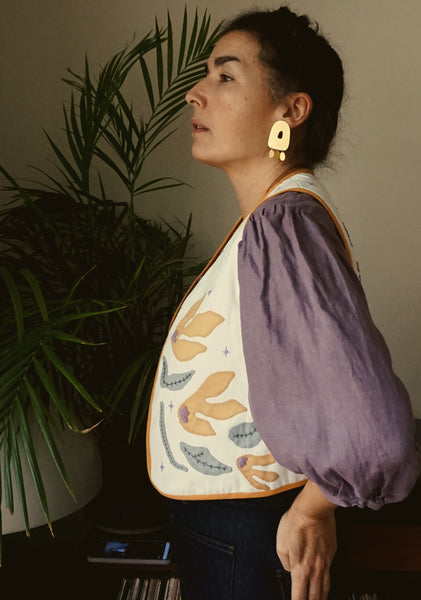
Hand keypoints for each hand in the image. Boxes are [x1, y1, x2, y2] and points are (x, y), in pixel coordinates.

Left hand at [276, 483, 336, 599]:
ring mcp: (326, 562)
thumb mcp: (281, 544)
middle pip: (315, 597)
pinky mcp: (332, 553)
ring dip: (321, 598)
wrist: (313, 510)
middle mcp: (315, 570)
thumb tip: (291, 569)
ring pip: (325, 588)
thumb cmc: (294, 525)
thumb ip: (285, 562)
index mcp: (300, 569)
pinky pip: (330, 572)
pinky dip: (326, 582)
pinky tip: (324, 583)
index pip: (300, 596)